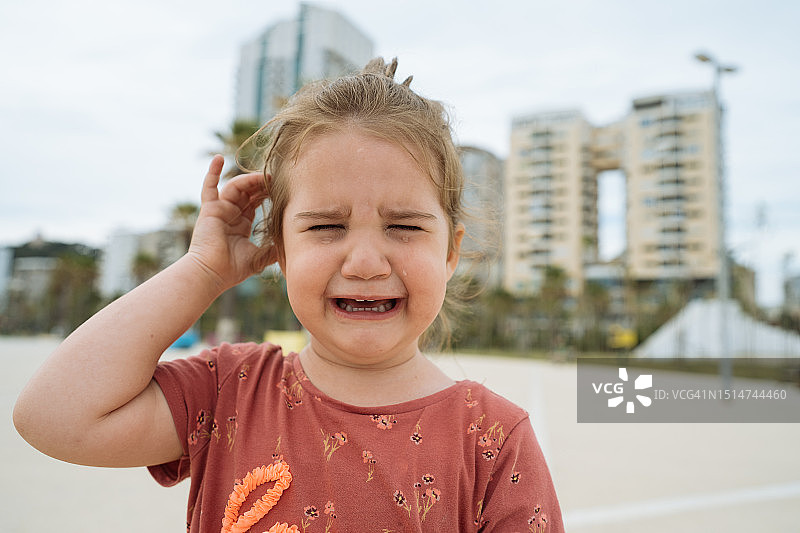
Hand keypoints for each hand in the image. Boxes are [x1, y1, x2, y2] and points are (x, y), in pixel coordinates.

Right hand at [187, 155, 276, 290]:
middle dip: (261, 184)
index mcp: (241, 224)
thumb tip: (292, 247)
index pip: (255, 202)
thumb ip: (274, 250)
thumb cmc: (233, 269)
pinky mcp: (209, 209)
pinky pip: (208, 187)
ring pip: (235, 187)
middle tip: (276, 179)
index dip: (267, 193)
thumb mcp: (260, 258)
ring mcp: (219, 210)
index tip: (281, 187)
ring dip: (249, 180)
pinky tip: (219, 157)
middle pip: (247, 192)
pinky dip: (213, 172)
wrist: (212, 274)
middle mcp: (230, 214)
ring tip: (263, 176)